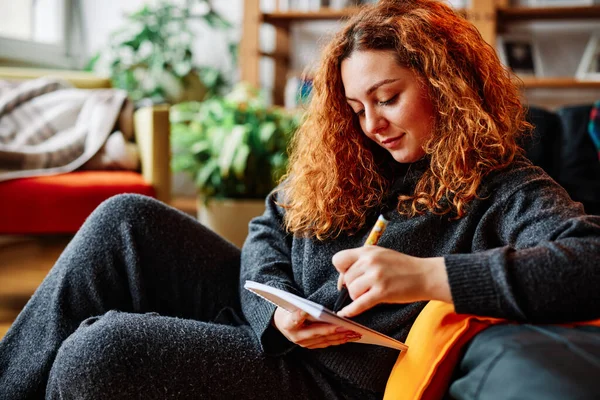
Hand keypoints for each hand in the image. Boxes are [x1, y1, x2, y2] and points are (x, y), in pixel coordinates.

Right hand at [272, 307, 361, 348]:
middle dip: (333, 330)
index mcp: (288, 323)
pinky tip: (347, 337)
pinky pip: (326, 344)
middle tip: (347, 326)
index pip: (294, 319)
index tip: (306, 311)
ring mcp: (303, 343)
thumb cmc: (288, 310)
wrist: (281, 323)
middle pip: (316, 332)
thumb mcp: (290, 304)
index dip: (300, 315)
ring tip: (353, 332)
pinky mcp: (310, 346)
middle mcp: (296, 336)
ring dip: (339, 337)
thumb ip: (300, 305)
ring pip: (324, 340)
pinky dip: (337, 340)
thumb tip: (315, 307)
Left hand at [332, 246, 451, 317]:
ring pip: (352, 291)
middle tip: (365, 288)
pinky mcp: (382, 292)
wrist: (425, 275)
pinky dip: (350, 311)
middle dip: (352, 286)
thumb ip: (362, 262)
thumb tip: (343, 279)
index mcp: (367, 251)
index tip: (347, 277)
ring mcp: (376, 276)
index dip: (340, 270)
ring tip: (370, 294)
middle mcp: (369, 261)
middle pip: (346, 279)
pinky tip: (345, 314)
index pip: (338, 259)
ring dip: (357, 297)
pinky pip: (359, 304)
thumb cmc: (403, 267)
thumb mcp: (380, 255)